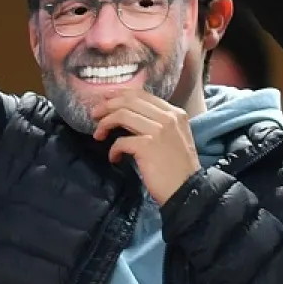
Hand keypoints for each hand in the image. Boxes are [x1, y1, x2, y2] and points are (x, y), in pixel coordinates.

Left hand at [93, 90, 200, 204]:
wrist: (187, 189)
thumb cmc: (179, 167)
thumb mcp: (175, 136)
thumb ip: (158, 123)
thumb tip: (130, 115)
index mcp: (175, 113)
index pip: (142, 94)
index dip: (120, 95)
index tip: (106, 100)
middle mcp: (168, 117)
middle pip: (130, 101)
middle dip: (107, 105)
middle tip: (95, 114)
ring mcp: (158, 130)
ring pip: (122, 115)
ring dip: (105, 124)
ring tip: (98, 135)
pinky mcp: (147, 146)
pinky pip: (121, 141)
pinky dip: (113, 150)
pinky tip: (115, 158)